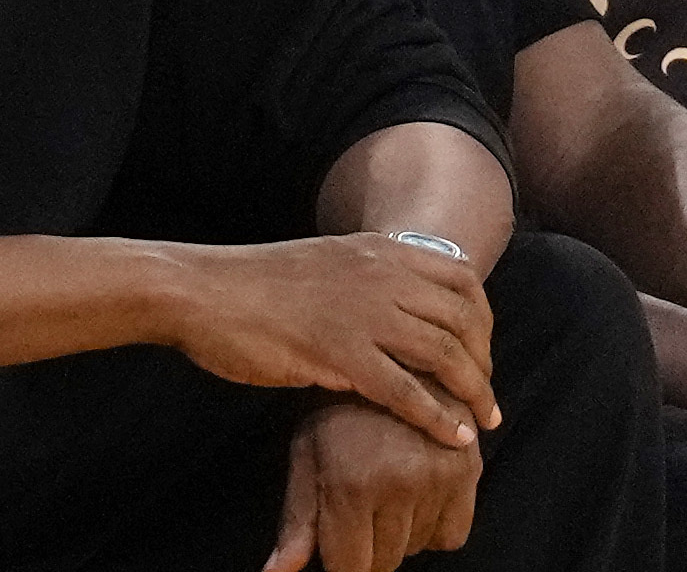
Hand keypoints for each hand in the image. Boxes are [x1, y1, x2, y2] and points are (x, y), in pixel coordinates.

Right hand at [160, 234, 498, 446]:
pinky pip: (405, 390)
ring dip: (473, 392)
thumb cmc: (253, 284)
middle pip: (463, 318)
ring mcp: (360, 312)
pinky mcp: (337, 351)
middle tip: (486, 395)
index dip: (483, 318)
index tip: (481, 352)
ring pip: (443, 354)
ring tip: (482, 420)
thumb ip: (366, 277)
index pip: (462, 277)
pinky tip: (451, 436)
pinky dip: (436, 417)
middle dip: (484, 361)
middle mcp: (378, 274)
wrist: (201, 291)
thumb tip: (399, 305)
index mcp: (376, 250)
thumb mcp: (324, 262)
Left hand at [263, 398, 481, 571]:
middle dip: (368, 544)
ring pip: (418, 549)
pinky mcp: (469, 469)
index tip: (339, 545)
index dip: (342, 563)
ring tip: (387, 487)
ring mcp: (439, 476)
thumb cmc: (337, 407)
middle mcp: (400, 483)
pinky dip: (435, 526)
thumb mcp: (307, 455)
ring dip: (401, 533)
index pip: (351, 568)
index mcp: (351, 482)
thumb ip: (297, 522)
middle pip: (385, 561)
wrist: (390, 353)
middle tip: (360, 504)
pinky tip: (416, 492)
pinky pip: (453, 535)